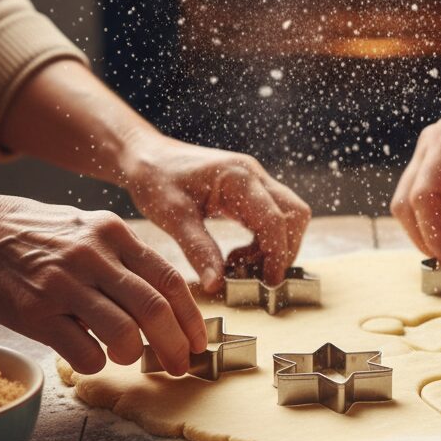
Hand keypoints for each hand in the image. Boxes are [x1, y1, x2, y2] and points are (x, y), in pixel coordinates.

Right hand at [0, 195, 208, 375]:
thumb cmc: (34, 235)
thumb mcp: (87, 229)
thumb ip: (123, 258)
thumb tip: (164, 301)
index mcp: (113, 233)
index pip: (168, 279)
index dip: (190, 317)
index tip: (198, 341)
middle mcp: (93, 256)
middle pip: (154, 309)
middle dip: (175, 345)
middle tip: (180, 365)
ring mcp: (63, 284)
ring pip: (124, 333)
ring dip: (134, 355)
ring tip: (128, 357)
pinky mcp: (35, 313)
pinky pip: (84, 351)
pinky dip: (97, 362)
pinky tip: (92, 356)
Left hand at [119, 132, 309, 292]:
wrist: (145, 156)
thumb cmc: (155, 180)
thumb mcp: (173, 217)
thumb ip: (199, 250)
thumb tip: (218, 284)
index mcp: (239, 178)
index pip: (275, 220)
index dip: (277, 255)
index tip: (268, 284)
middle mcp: (254, 175)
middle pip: (294, 215)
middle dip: (283, 250)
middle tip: (256, 276)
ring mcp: (254, 180)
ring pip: (287, 216)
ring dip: (273, 246)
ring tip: (239, 265)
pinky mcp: (248, 190)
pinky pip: (271, 216)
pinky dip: (262, 240)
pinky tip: (235, 254)